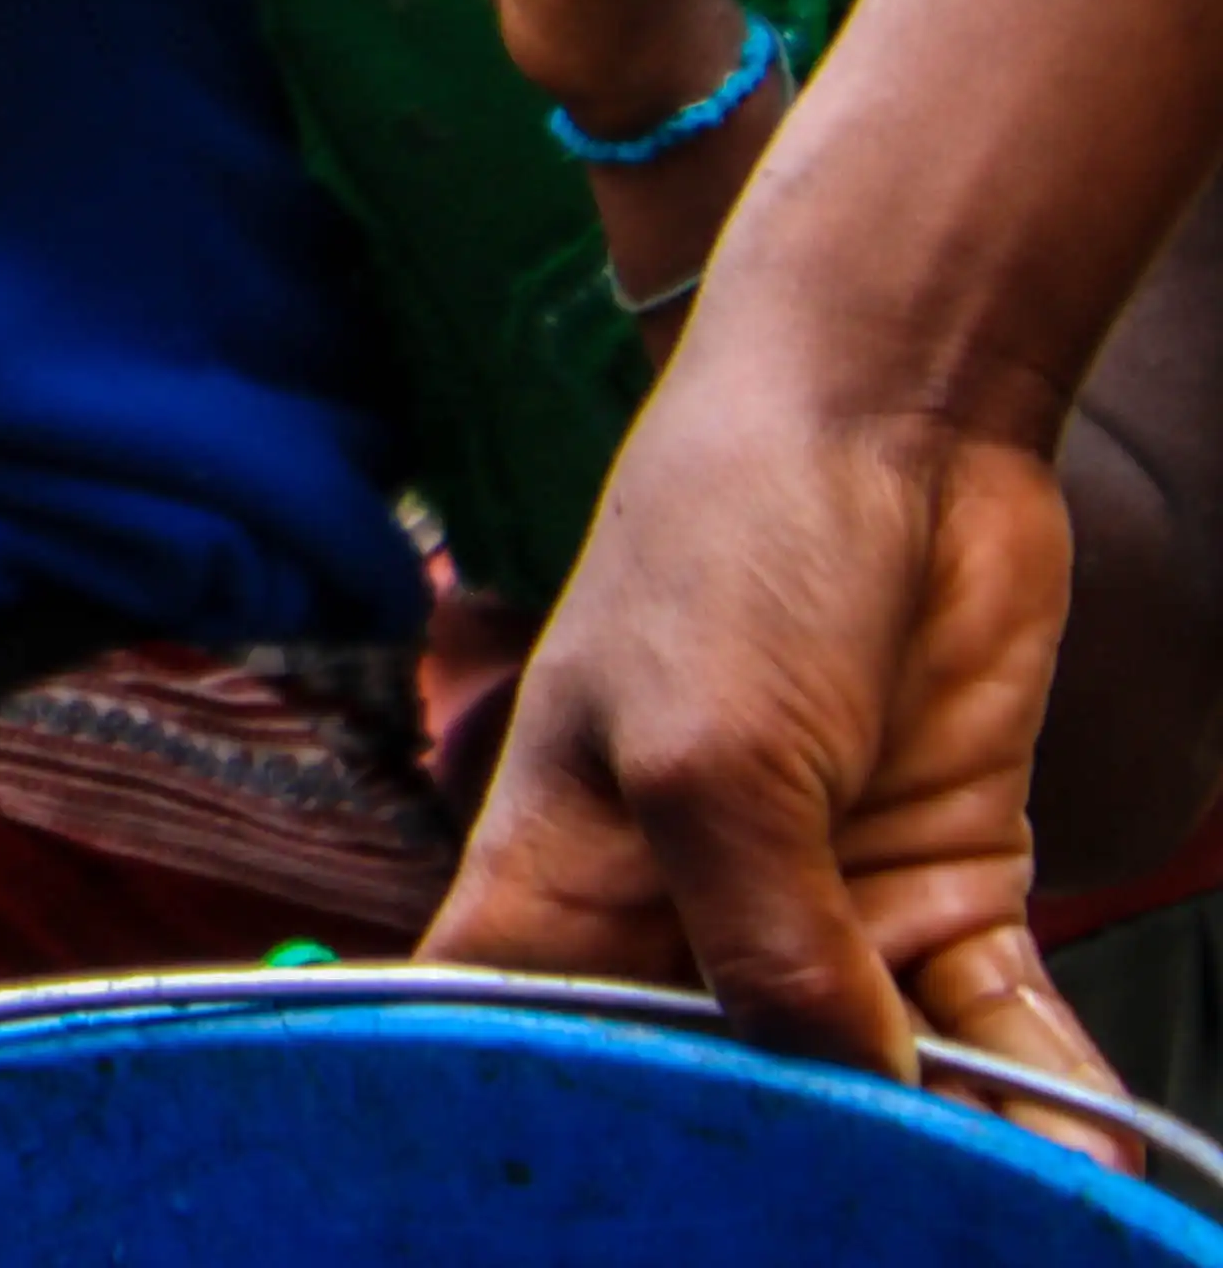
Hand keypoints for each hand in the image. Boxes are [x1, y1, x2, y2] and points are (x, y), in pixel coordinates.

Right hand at [433, 295, 1128, 1144]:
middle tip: (879, 1224)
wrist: (894, 421)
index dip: (560, 1141)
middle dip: (799, 1171)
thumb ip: (769, 948)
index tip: (651, 1205)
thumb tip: (857, 1100)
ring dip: (951, 1150)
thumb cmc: (724, 550)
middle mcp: (678, 920)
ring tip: (1012, 1210)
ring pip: (880, 1083)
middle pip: (724, 1096)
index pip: (524, 1052)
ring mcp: (815, 909)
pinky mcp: (937, 886)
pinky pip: (994, 1032)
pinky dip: (1045, 1094)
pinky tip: (1086, 1148)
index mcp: (560, 890)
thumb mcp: (716, 760)